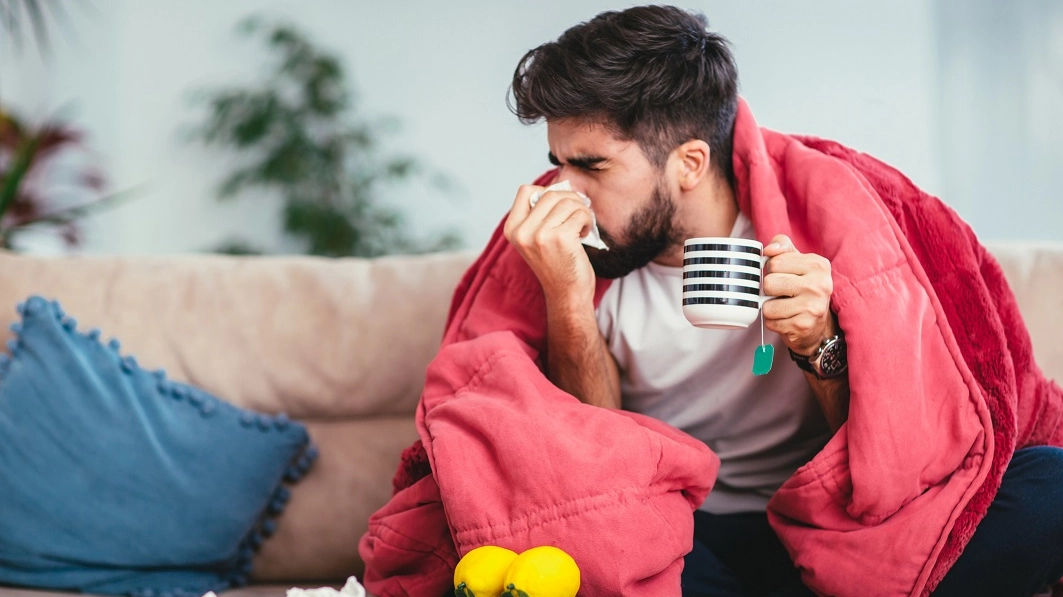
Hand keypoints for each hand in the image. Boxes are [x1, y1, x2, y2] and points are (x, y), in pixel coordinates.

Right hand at [504, 185, 596, 311]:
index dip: (546, 193)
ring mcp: (540, 235)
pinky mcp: (560, 238)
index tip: (558, 207)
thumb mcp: (536, 239)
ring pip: (567, 202)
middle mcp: (522, 232)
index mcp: (512, 229)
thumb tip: (560, 187)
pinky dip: (587, 221)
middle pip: (550, 193)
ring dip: (581, 211)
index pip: (525, 190)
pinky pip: (580, 214)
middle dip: (570, 200)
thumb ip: (539, 215)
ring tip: (581, 226)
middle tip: (577, 215)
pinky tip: (585, 234)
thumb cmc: (556, 265)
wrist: (567, 295)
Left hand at [761, 234, 835, 354]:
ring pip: (767, 306)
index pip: (775, 262)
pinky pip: (771, 322)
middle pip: (769, 283)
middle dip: (769, 290)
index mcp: (818, 265)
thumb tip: (769, 249)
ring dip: (770, 308)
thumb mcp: (797, 262)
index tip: (783, 275)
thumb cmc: (803, 288)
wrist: (818, 324)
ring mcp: (813, 307)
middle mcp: (819, 285)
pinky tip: (787, 319)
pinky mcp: (803, 326)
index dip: (772, 270)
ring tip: (784, 306)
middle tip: (782, 293)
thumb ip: (782, 247)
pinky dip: (774, 322)